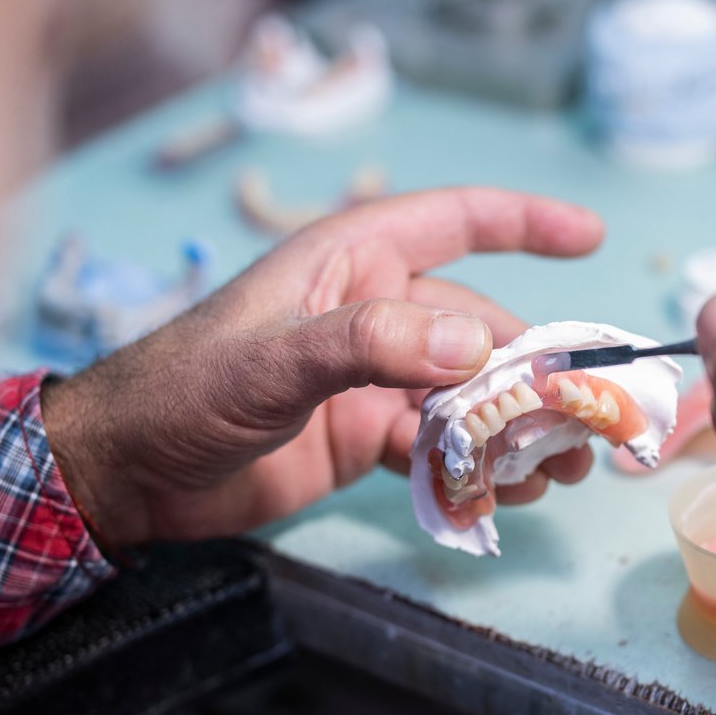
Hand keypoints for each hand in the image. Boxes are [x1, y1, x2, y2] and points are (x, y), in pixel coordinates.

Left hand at [42, 188, 603, 546]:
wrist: (126, 473)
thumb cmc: (181, 389)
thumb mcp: (274, 359)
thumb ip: (371, 344)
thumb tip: (477, 345)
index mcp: (350, 263)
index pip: (454, 221)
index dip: (524, 221)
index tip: (589, 237)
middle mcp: (372, 312)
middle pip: (480, 326)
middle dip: (538, 368)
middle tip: (588, 413)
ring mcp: (371, 378)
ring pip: (468, 394)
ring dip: (516, 427)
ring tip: (562, 466)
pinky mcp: (363, 436)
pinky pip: (440, 445)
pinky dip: (476, 467)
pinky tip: (507, 493)